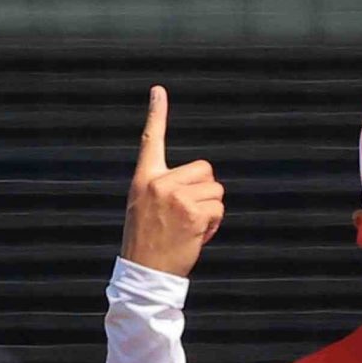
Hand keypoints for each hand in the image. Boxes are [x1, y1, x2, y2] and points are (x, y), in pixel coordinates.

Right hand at [121, 86, 224, 277]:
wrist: (145, 271)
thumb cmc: (147, 241)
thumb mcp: (143, 205)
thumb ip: (163, 186)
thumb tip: (196, 180)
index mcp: (144, 178)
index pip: (151, 140)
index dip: (157, 114)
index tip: (159, 91)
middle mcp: (160, 182)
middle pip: (205, 169)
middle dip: (205, 191)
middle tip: (187, 213)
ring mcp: (177, 197)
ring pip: (215, 191)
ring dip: (210, 209)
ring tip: (189, 226)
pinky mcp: (193, 213)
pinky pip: (218, 210)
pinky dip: (213, 224)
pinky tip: (196, 234)